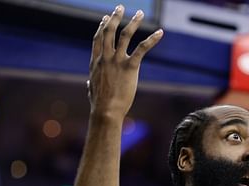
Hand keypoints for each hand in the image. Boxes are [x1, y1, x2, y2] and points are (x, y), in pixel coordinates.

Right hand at [87, 5, 162, 119]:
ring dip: (133, 22)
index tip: (104, 18)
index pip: (98, 39)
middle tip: (120, 7)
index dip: (101, 27)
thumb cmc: (99, 105)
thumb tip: (88, 85)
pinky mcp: (130, 67)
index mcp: (95, 62)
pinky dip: (152, 39)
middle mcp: (105, 58)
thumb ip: (91, 83)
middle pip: (109, 31)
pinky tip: (160, 32)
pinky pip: (142, 48)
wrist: (106, 111)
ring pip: (124, 35)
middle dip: (114, 17)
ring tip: (138, 12)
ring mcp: (117, 61)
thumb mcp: (92, 91)